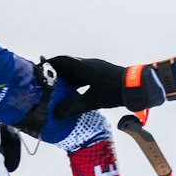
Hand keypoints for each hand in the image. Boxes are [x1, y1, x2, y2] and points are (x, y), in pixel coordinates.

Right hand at [45, 56, 173, 119]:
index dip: (48, 64)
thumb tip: (56, 114)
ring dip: (66, 77)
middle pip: (67, 65)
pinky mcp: (102, 73)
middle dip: (55, 72)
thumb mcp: (92, 101)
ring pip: (76, 70)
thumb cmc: (115, 92)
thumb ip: (73, 107)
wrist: (137, 87)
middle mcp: (89, 64)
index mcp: (84, 67)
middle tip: (44, 81)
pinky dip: (76, 81)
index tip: (38, 69)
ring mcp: (96, 68)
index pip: (61, 61)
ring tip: (56, 88)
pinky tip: (74, 91)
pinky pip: (84, 75)